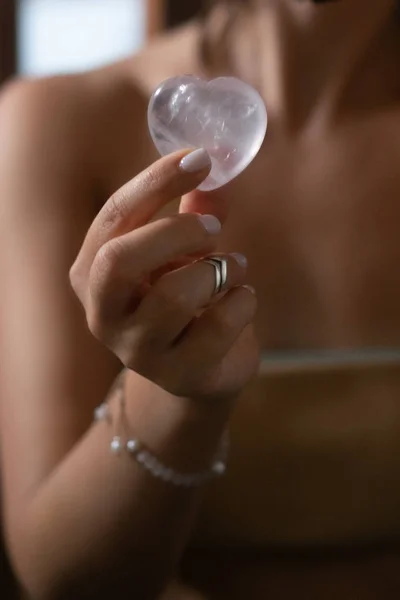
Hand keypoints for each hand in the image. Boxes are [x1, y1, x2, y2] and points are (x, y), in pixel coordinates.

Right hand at [70, 149, 258, 401]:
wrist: (198, 369)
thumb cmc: (184, 300)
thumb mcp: (181, 253)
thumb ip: (195, 209)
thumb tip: (220, 158)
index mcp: (92, 274)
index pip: (114, 218)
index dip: (156, 182)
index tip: (200, 157)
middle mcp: (103, 314)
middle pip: (119, 259)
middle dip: (174, 232)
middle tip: (213, 227)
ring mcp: (138, 351)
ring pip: (174, 296)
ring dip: (219, 268)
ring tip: (234, 266)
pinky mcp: (180, 374)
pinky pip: (218, 326)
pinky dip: (242, 301)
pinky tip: (242, 298)